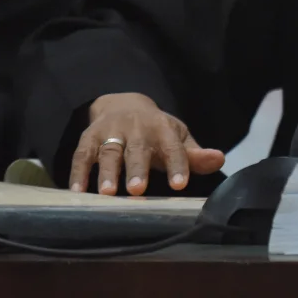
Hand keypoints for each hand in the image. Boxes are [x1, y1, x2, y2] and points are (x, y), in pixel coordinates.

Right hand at [70, 93, 224, 194]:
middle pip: (137, 149)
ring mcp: (111, 131)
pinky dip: (78, 173)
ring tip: (108, 193)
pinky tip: (77, 192)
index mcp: (162, 128)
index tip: (180, 185)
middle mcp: (136, 128)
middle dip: (137, 168)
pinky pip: (81, 155)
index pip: (173, 147)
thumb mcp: (177, 137)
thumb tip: (219, 160)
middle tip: (138, 189)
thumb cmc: (156, 131)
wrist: (123, 104)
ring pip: (108, 151)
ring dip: (107, 172)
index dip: (178, 165)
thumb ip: (195, 154)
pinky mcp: (88, 137)